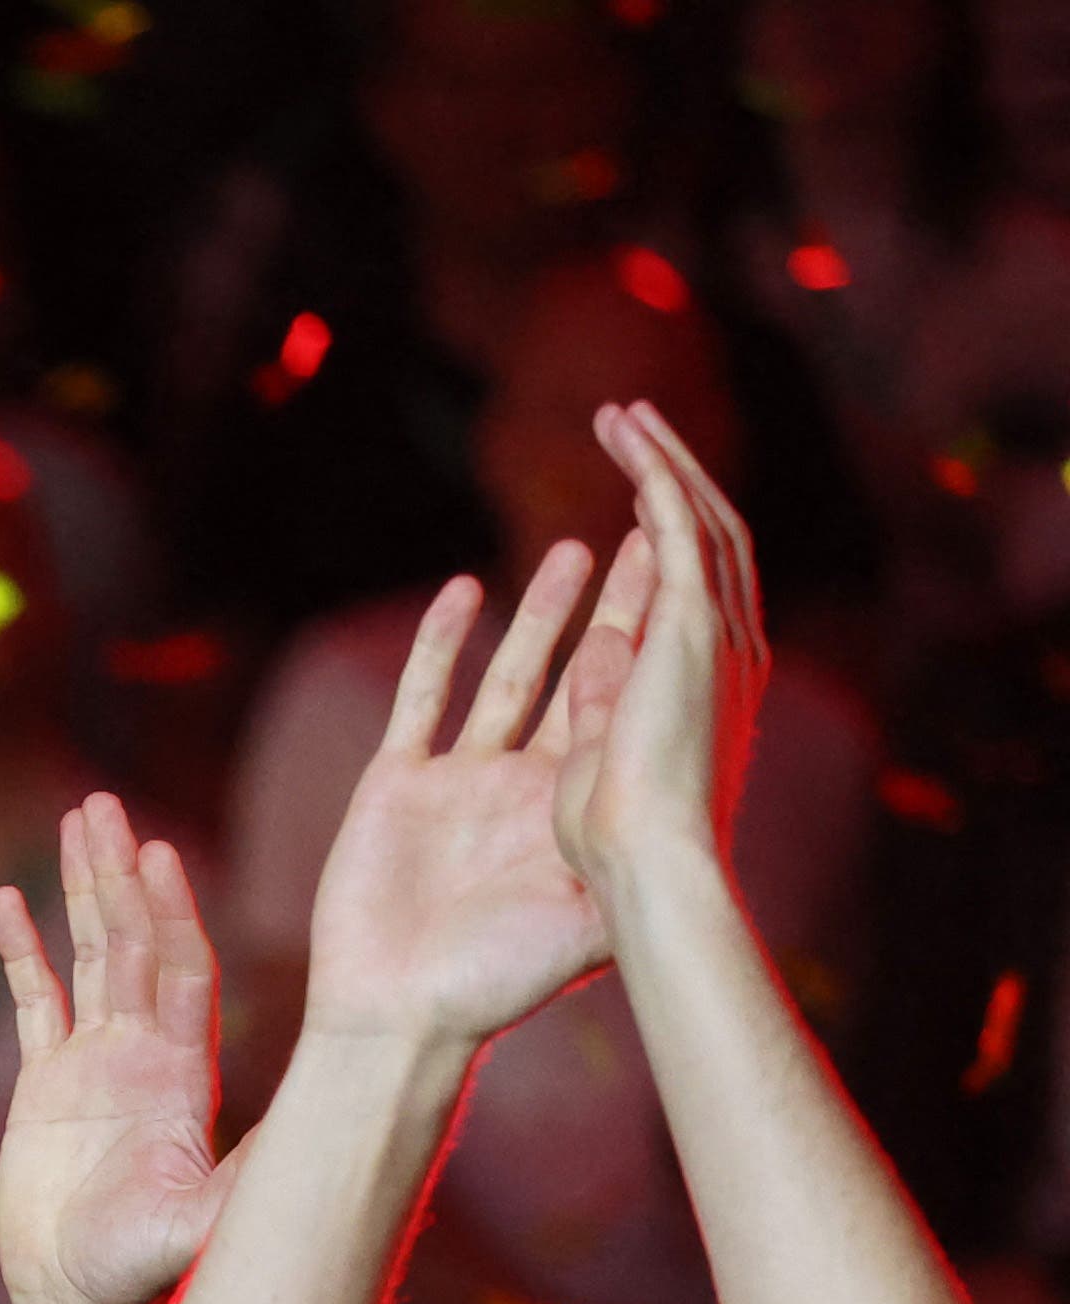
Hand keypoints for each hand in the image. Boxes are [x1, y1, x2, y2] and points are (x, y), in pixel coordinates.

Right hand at [0, 796, 237, 1303]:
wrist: (83, 1299)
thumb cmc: (146, 1269)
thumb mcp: (209, 1217)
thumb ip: (248, 1169)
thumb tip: (309, 1125)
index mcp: (181, 1070)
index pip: (179, 967)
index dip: (168, 907)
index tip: (156, 851)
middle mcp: (141, 1052)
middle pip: (131, 940)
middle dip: (118, 872)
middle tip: (103, 806)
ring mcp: (91, 1064)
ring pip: (85, 955)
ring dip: (80, 889)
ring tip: (74, 821)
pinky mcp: (42, 1088)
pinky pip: (30, 1004)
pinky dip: (19, 951)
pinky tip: (5, 901)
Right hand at [301, 541, 631, 1051]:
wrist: (399, 1019)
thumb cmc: (494, 985)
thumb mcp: (586, 918)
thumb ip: (623, 852)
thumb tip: (669, 782)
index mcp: (575, 810)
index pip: (627, 705)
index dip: (654, 641)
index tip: (683, 580)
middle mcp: (524, 785)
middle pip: (579, 674)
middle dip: (613, 607)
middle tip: (641, 538)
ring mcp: (459, 781)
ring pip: (509, 675)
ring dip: (540, 614)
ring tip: (573, 551)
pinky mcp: (395, 785)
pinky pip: (422, 700)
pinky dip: (439, 646)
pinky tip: (460, 593)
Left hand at [552, 402, 768, 913]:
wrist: (649, 873)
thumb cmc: (617, 851)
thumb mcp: (599, 762)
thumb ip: (603, 702)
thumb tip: (592, 649)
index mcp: (705, 690)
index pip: (695, 592)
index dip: (671, 538)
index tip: (640, 500)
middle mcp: (725, 654)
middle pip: (706, 543)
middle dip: (672, 481)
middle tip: (636, 430)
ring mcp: (714, 636)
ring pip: (697, 523)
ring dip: (664, 464)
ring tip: (626, 416)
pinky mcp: (690, 627)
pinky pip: (678, 530)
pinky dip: (657, 478)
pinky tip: (628, 438)